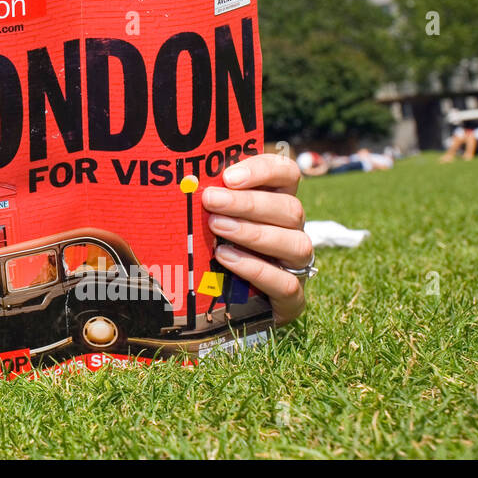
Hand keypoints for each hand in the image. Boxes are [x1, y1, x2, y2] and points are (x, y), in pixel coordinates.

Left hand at [200, 154, 311, 325]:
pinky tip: (225, 258)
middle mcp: (293, 231)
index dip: (263, 170)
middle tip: (210, 200)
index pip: (287, 174)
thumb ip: (207, 199)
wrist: (221, 307)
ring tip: (216, 227)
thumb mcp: (209, 220)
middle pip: (290, 209)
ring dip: (253, 233)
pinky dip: (256, 269)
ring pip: (295, 243)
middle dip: (248, 203)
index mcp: (276, 203)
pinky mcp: (292, 299)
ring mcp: (296, 266)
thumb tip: (181, 179)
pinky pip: (286, 283)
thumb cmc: (211, 250)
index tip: (229, 176)